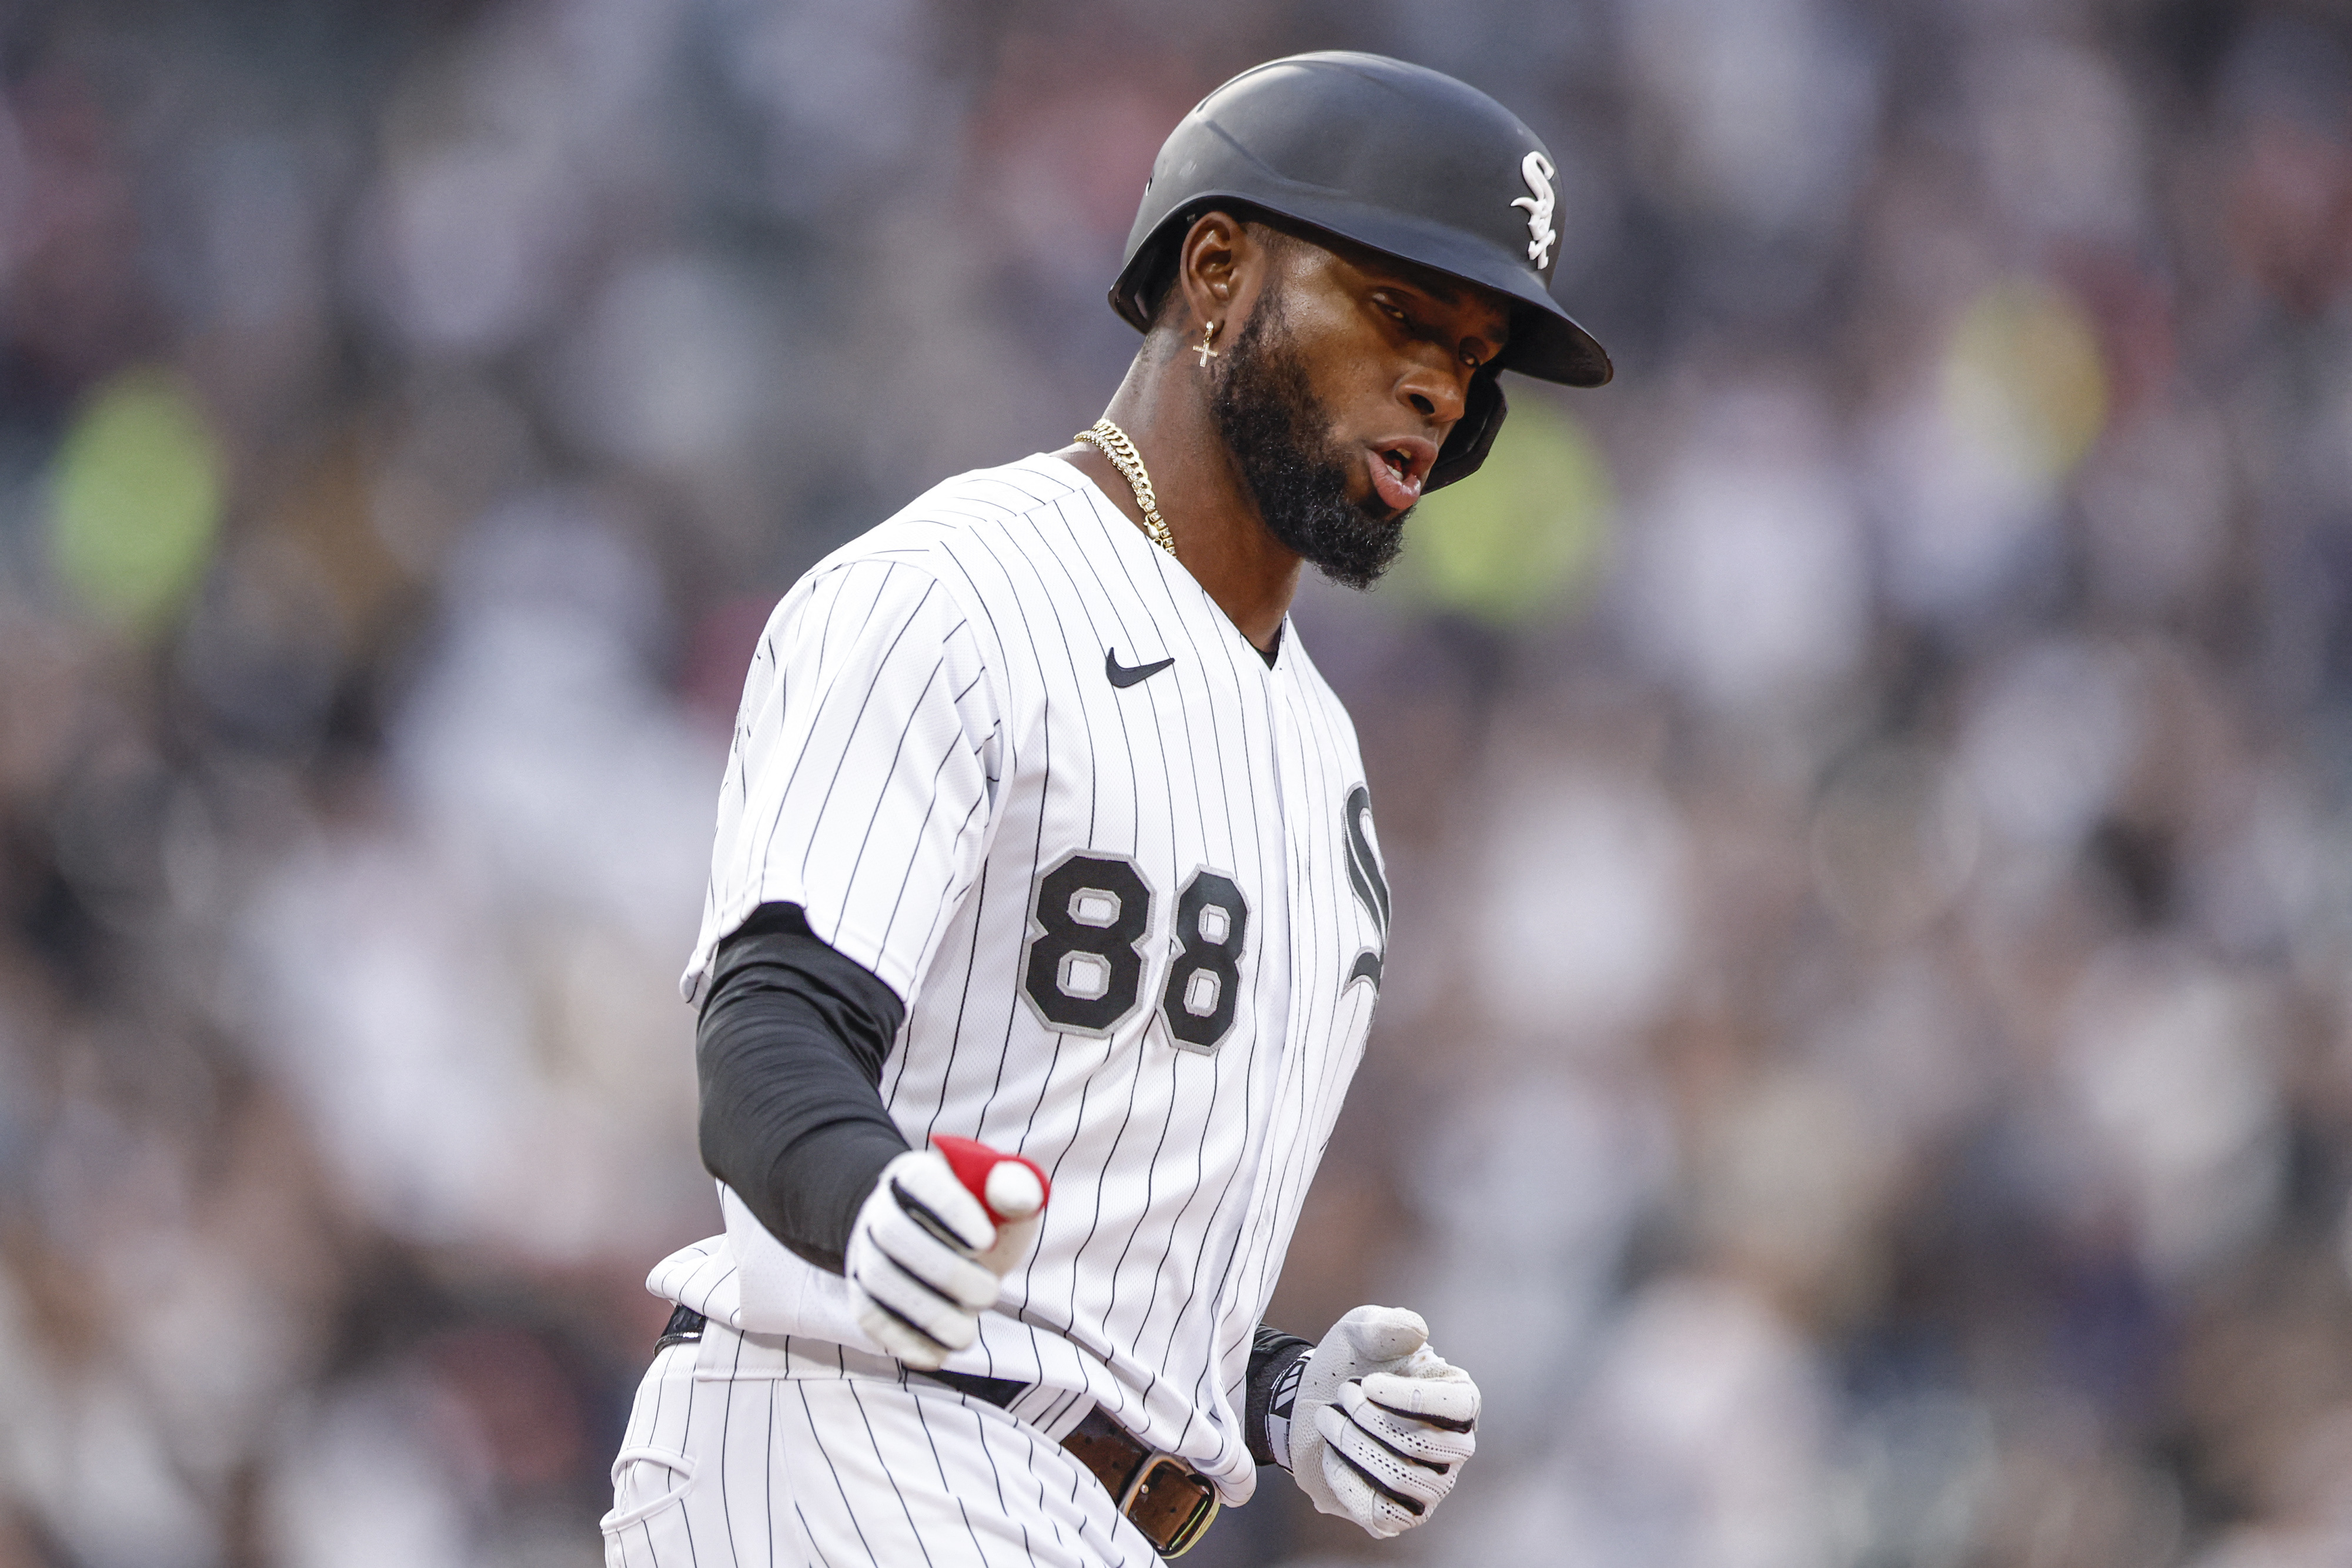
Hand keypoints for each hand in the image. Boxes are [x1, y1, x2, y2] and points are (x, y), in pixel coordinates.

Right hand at [845, 1141, 1046, 1369]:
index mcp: (916, 1174)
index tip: (987, 1240)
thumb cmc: (982, 1219)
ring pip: (879, 1280)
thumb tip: (1018, 1197)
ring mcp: (866, 1255)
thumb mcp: (1004, 1200)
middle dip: (945, 1271)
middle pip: (893, 1233)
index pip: (921, 1181)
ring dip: (928, 1313)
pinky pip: (872, 1319)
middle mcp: (881, 1211)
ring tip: (967, 1332)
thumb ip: (1018, 1190)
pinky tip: (942, 1350)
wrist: (941, 1247)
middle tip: (990, 1293)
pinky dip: (906, 1340)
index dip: (953, 1212)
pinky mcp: (864, 1298)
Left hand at [1287, 1305, 1478, 1538]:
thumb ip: (1387, 1324)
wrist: (1312, 1403)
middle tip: (1342, 1395)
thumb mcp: (1360, 1330)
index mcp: (1458, 1400)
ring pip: (1400, 1478)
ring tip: (1328, 1418)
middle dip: (1371, 1420)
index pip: (1460, 1406)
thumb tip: (1418, 1331)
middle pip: (1425, 1445)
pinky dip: (1346, 1480)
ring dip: (1353, 1444)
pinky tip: (1329, 1453)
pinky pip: (1380, 1512)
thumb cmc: (1348, 1363)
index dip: (1414, 1398)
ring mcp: (1430, 1487)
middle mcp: (1454, 1448)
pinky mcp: (1399, 1515)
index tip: (1369, 1383)